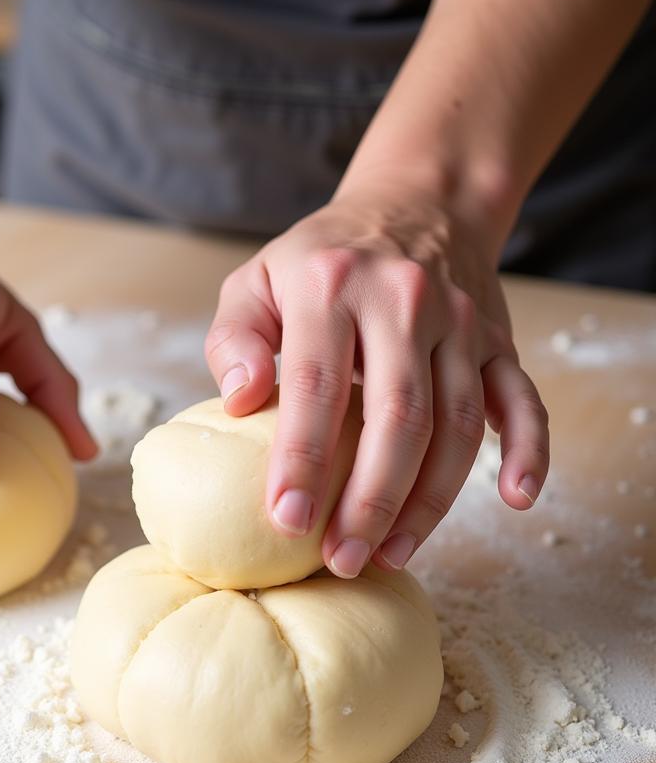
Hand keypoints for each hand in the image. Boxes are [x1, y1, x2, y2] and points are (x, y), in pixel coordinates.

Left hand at [204, 181, 548, 576]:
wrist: (415, 203)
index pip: (315, 384)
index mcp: (331, 286)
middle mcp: (403, 301)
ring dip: (429, 500)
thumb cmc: (319, 260)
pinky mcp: (499, 341)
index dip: (301, 458)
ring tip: (391, 554)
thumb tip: (238, 402)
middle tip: (342, 559)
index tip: (285, 519)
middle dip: (370, 499)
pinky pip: (524, 399)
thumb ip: (234, 338)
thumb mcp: (256, 280)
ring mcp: (460, 323)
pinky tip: (517, 501)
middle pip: (397, 415)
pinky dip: (530, 451)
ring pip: (457, 424)